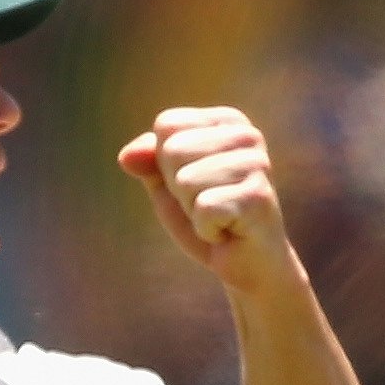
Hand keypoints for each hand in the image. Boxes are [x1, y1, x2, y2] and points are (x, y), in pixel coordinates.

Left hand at [119, 107, 294, 293]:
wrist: (247, 264)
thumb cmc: (208, 216)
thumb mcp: (168, 184)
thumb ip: (147, 161)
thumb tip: (126, 157)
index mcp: (227, 121)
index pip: (167, 125)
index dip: (166, 163)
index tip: (196, 183)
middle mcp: (247, 135)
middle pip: (174, 150)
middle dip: (179, 188)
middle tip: (207, 205)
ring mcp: (257, 165)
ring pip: (186, 181)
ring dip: (193, 211)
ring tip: (220, 219)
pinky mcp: (258, 197)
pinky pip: (204, 208)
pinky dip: (206, 230)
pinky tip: (229, 232)